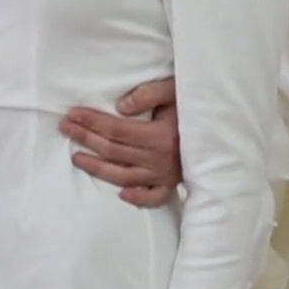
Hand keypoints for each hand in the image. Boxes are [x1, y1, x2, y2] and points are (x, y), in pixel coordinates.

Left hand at [60, 77, 180, 206]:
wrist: (223, 126)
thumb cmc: (193, 103)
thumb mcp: (174, 90)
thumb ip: (148, 94)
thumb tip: (120, 106)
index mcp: (160, 135)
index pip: (116, 129)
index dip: (91, 122)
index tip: (72, 115)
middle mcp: (160, 159)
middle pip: (113, 151)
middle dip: (86, 139)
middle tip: (65, 129)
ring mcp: (166, 175)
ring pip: (123, 175)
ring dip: (97, 168)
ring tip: (76, 158)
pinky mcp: (172, 184)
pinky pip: (153, 197)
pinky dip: (137, 199)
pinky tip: (120, 195)